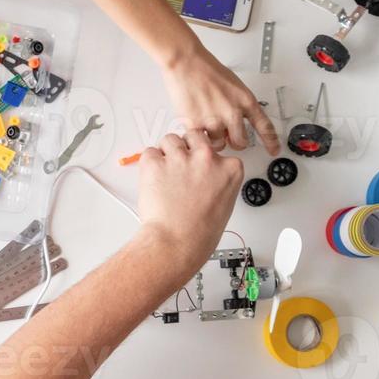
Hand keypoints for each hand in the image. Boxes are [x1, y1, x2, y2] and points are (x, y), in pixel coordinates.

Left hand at [136, 130, 243, 275]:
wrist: (176, 242)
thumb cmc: (199, 231)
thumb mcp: (224, 202)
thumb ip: (217, 180)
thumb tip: (204, 174)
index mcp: (230, 169)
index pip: (216, 149)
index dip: (204, 160)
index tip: (199, 170)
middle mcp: (207, 158)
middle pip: (194, 136)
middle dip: (186, 149)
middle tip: (179, 169)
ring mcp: (180, 158)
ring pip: (170, 140)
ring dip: (166, 154)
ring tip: (165, 176)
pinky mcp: (156, 163)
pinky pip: (149, 152)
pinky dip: (148, 164)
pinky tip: (153, 180)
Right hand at [163, 46, 279, 153]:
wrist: (186, 63)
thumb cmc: (206, 69)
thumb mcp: (233, 86)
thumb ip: (237, 106)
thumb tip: (234, 124)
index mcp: (245, 101)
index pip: (265, 127)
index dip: (271, 142)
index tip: (274, 150)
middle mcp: (232, 113)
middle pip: (241, 142)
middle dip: (234, 141)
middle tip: (227, 135)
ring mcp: (214, 120)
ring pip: (219, 144)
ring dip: (214, 139)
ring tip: (207, 125)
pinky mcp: (196, 125)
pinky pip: (200, 141)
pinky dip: (198, 136)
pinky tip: (195, 125)